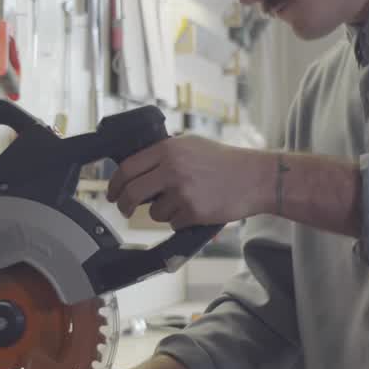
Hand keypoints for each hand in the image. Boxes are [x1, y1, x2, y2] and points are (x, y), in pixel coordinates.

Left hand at [107, 135, 269, 229]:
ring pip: (154, 212)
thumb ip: (164, 154)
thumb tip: (135, 168)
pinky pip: (173, 223)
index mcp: (168, 149)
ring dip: (163, 212)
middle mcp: (172, 169)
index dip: (115, 184)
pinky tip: (197, 209)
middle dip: (124, 205)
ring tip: (184, 202)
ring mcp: (182, 191)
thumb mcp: (191, 145)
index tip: (113, 193)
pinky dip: (181, 221)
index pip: (128, 168)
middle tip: (125, 209)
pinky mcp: (193, 211)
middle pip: (132, 192)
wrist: (255, 177)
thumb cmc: (224, 161)